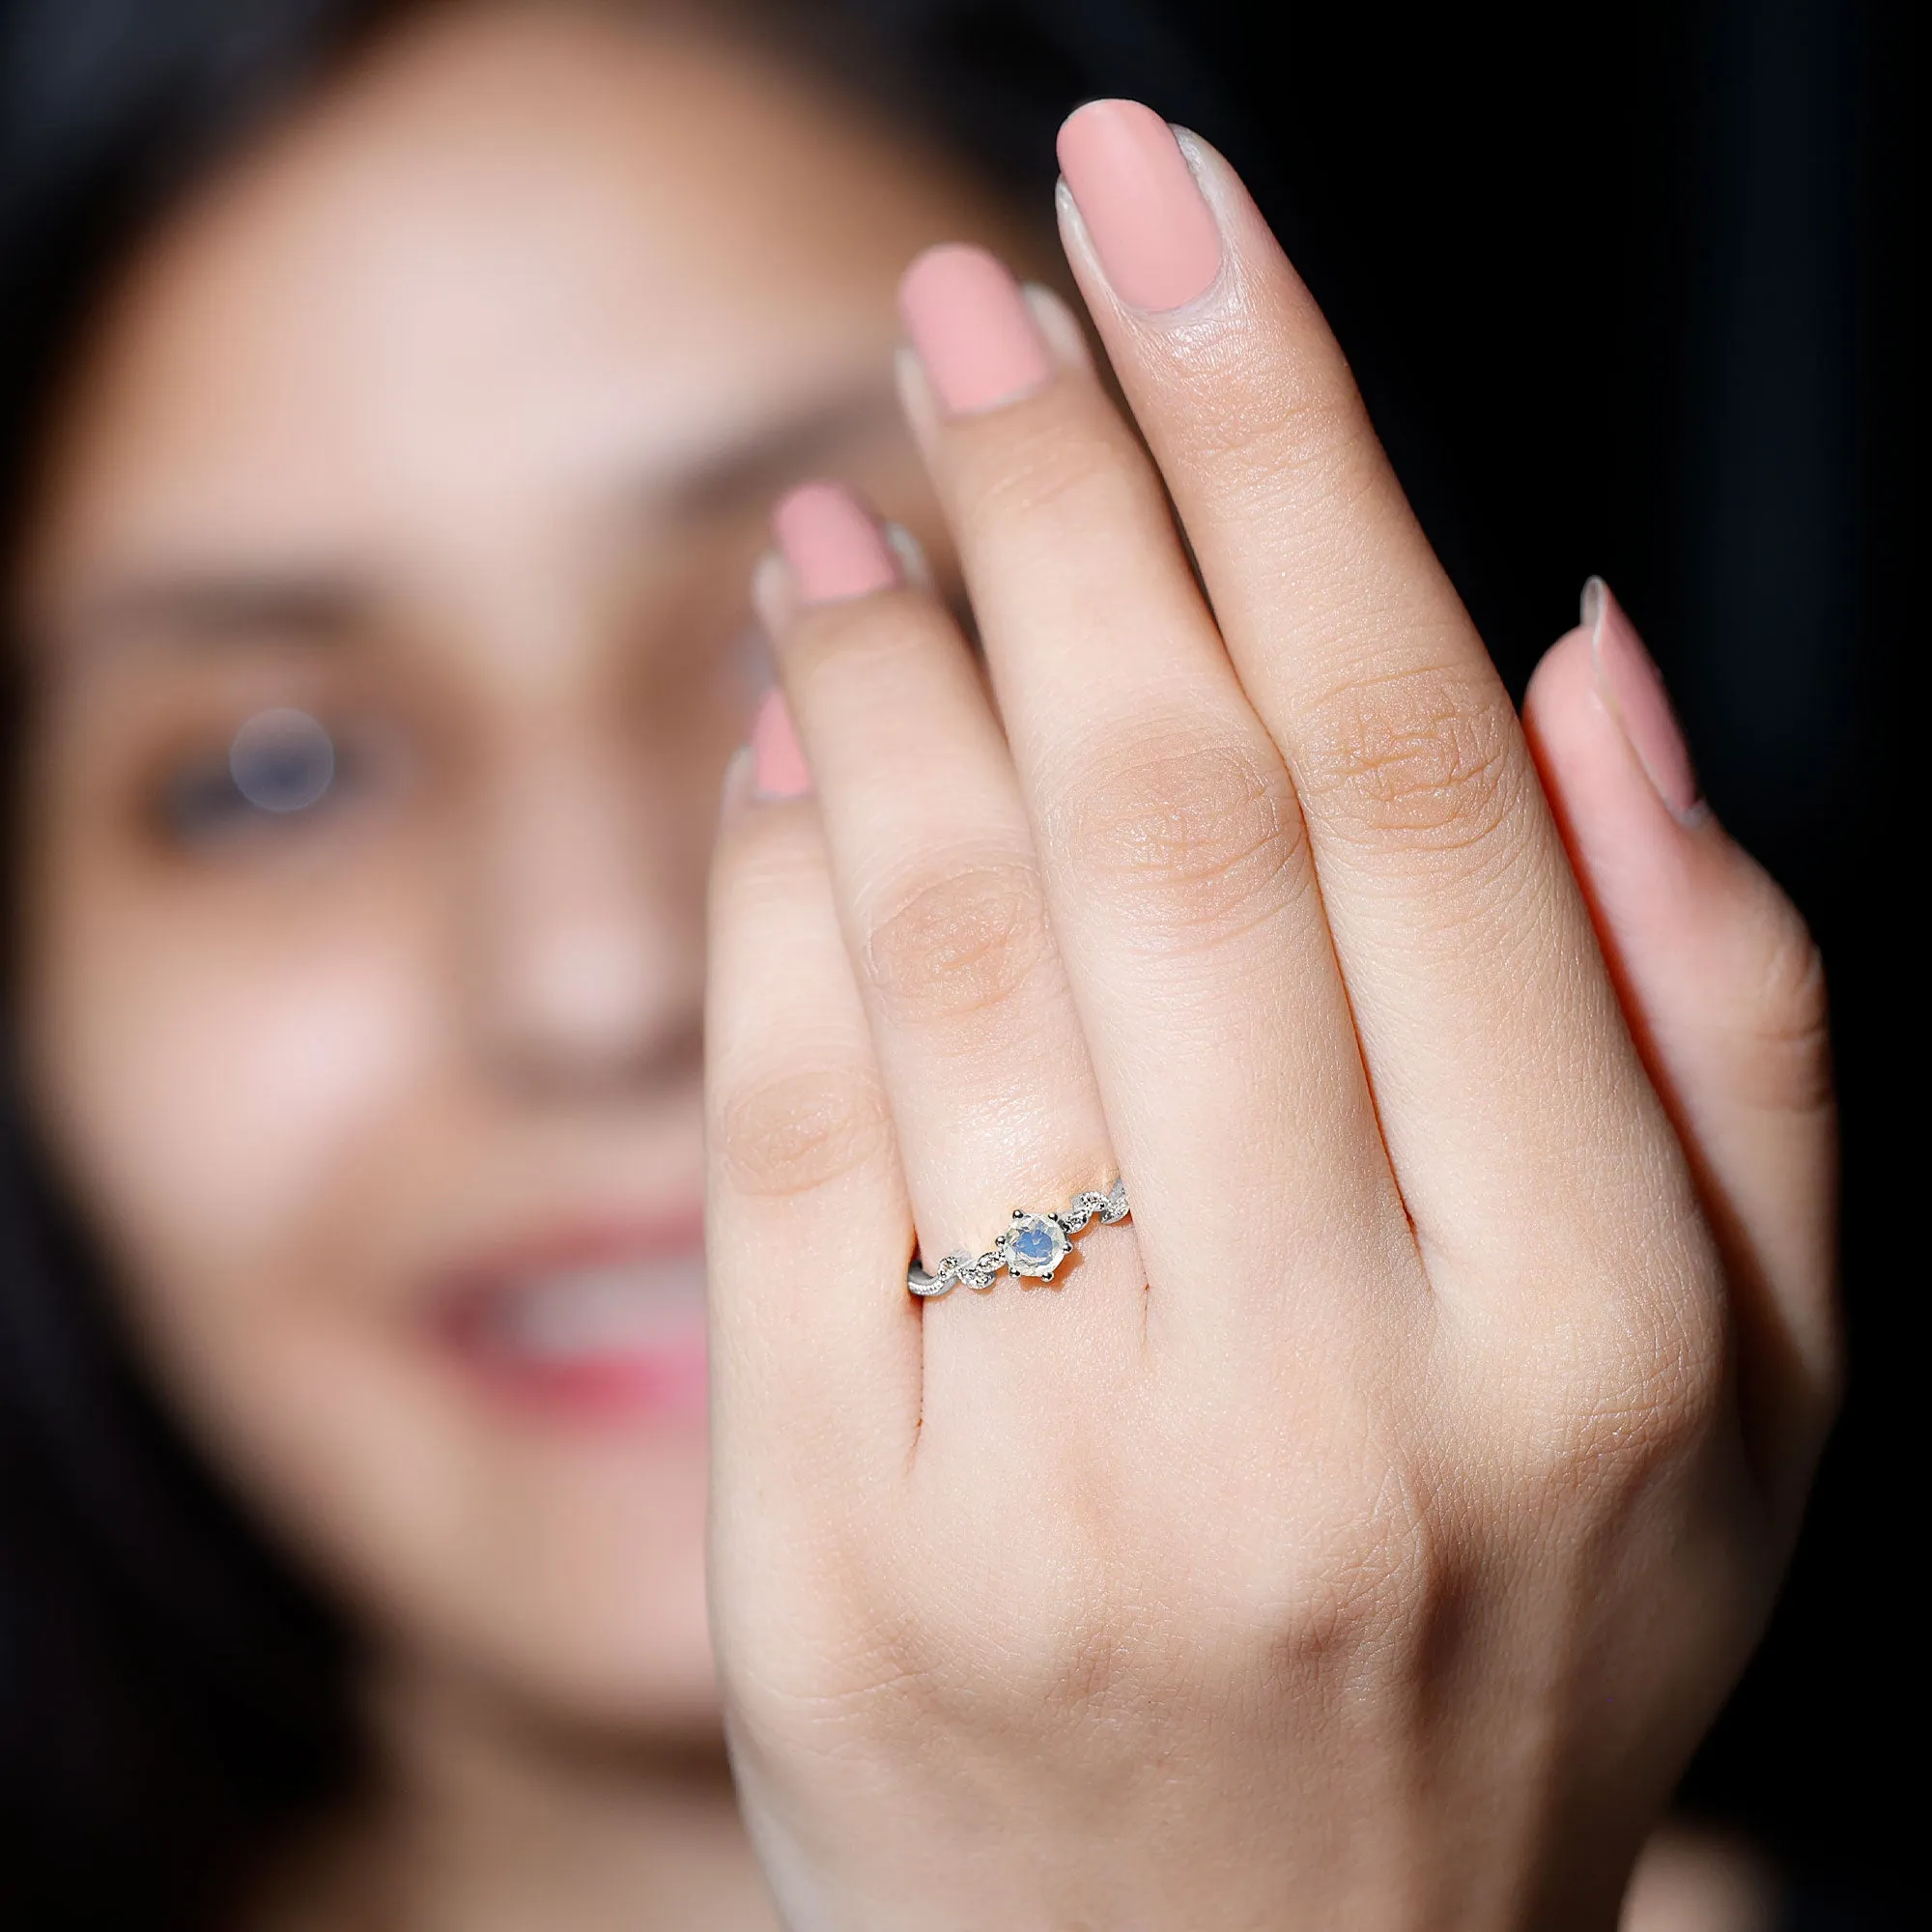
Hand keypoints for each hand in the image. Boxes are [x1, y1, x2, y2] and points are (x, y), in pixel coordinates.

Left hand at [703, 102, 1835, 1929]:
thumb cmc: (1504, 1651)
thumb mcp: (1756, 1382)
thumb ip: (1730, 1014)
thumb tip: (1582, 648)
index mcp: (1607, 1318)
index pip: (1419, 772)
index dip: (1286, 444)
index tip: (1178, 222)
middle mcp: (1351, 1388)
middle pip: (1177, 805)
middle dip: (1069, 487)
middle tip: (985, 297)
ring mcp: (1077, 1483)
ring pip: (956, 942)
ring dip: (893, 659)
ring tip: (865, 492)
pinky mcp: (850, 1554)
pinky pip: (784, 1138)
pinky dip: (774, 890)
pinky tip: (787, 740)